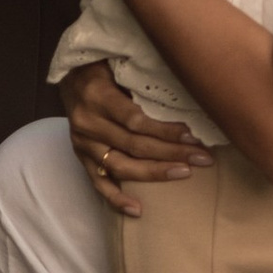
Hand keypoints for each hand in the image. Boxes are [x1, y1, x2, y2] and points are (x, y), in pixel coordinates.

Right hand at [60, 59, 210, 217]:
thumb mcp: (119, 62)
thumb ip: (141, 79)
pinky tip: (138, 210)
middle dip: (171, 152)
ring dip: (155, 173)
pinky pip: (98, 184)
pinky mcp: (81, 158)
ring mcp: (83, 144)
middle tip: (202, 157)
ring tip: (184, 173)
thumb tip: (185, 92)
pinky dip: (117, 199)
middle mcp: (88, 123)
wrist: (70, 74)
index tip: (193, 135)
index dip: (165, 130)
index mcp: (97, 95)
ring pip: (120, 166)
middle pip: (133, 145)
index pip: (135, 120)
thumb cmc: (103, 64)